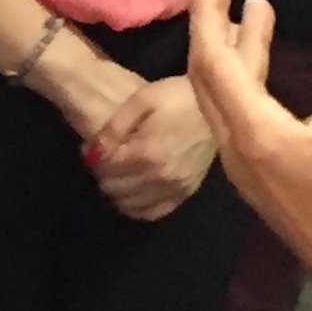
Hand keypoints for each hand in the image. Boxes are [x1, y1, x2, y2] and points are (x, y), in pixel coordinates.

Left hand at [82, 74, 217, 221]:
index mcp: (148, 153)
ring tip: (118, 173)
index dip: (93, 158)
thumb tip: (92, 153)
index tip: (93, 148)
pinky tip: (133, 192)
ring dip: (117, 191)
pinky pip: (152, 213)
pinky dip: (136, 206)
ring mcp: (176, 189)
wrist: (219, 107)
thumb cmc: (177, 98)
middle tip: (105, 159)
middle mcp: (161, 177)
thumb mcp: (142, 100)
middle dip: (103, 174)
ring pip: (130, 205)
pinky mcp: (186, 194)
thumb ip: (114, 127)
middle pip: (115, 188)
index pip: (105, 168)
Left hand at [185, 0, 311, 310]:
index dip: (206, 12)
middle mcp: (240, 155)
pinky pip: (241, 119)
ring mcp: (253, 173)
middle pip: (209, 79)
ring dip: (233, 52)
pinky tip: (270, 66)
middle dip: (208, 24)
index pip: (216, 64)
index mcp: (257, 139)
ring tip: (250, 7)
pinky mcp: (270, 184)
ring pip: (226, 101)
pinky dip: (248, 82)